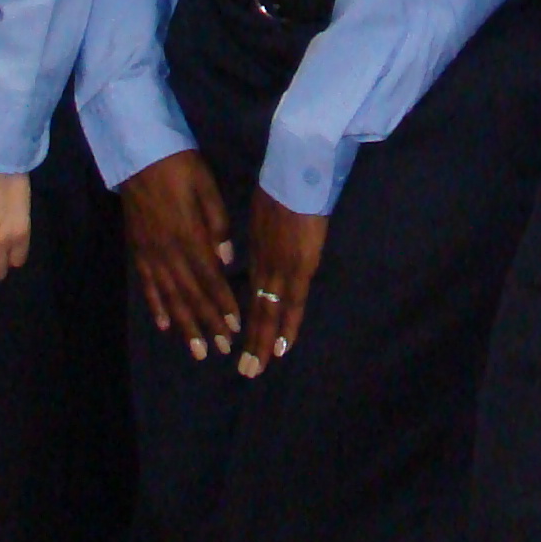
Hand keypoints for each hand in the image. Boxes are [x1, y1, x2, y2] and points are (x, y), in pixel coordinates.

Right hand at [121, 149, 238, 359]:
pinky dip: (156, 307)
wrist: (138, 155)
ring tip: (196, 351)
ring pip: (169, 297)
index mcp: (190, 236)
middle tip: (221, 350)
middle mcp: (169, 252)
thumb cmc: (179, 166)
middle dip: (208, 324)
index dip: (223, 305)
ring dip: (184, 325)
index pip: (210, 279)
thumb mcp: (206, 187)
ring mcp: (150, 254)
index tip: (236, 328)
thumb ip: (217, 224)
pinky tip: (163, 326)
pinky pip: (147, 285)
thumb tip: (227, 259)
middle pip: (191, 295)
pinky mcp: (137, 251)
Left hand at [239, 195, 326, 377]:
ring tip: (254, 369)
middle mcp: (265, 264)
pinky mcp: (299, 268)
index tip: (242, 338)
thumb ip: (268, 228)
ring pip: (268, 314)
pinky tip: (281, 349)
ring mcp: (281, 269)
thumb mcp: (267, 208)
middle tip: (244, 370)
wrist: (294, 172)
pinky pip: (293, 305)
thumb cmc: (284, 182)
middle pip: (257, 309)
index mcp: (259, 250)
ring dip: (261, 344)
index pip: (253, 291)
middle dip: (251, 341)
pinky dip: (287, 328)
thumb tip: (270, 234)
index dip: (248, 316)